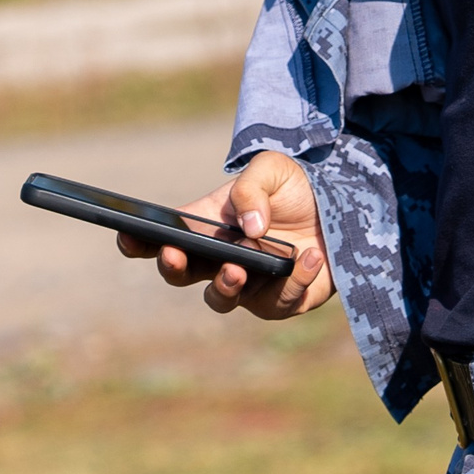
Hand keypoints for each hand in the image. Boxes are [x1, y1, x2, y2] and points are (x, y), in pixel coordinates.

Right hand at [114, 151, 331, 319]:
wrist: (346, 208)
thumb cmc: (298, 187)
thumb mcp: (273, 169)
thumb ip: (251, 188)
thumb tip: (248, 228)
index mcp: (207, 224)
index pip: (162, 237)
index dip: (138, 241)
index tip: (127, 237)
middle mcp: (220, 258)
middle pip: (180, 274)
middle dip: (173, 267)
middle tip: (175, 256)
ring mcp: (249, 284)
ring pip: (220, 299)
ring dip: (224, 287)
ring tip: (238, 269)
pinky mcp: (282, 300)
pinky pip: (278, 303)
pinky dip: (294, 282)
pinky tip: (309, 258)